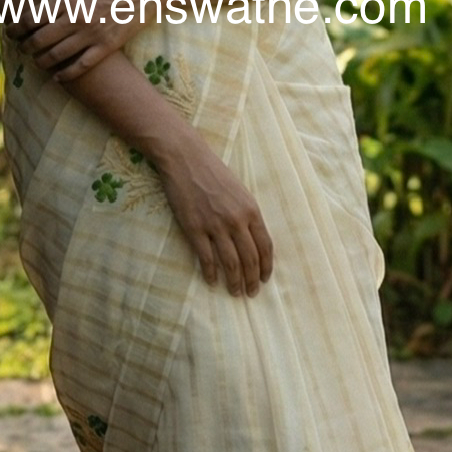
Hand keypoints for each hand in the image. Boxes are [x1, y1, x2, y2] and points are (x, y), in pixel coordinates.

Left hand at [8, 0, 149, 80]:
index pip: (33, 17)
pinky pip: (82, 66)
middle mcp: (77, 18)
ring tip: (36, 62)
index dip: (17, 26)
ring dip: (41, 61)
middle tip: (21, 49)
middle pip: (40, 39)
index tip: (11, 31)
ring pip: (57, 55)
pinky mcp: (106, 47)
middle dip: (25, 46)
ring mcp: (92, 34)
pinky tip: (58, 77)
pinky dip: (67, 74)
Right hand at [157, 137, 273, 295]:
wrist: (185, 159)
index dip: (266, 266)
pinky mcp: (194, 228)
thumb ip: (246, 214)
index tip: (264, 278)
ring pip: (231, 262)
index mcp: (251, 210)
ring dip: (234, 282)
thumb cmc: (213, 172)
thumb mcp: (239, 191)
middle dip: (252, 280)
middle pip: (250, 258)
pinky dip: (211, 273)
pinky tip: (213, 281)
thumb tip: (252, 238)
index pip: (265, 246)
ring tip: (235, 293)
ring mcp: (215, 225)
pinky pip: (206, 257)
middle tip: (251, 293)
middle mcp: (236, 220)